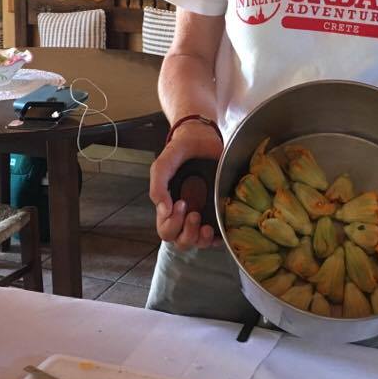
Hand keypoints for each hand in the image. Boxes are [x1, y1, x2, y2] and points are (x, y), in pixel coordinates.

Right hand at [148, 121, 222, 250]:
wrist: (201, 136)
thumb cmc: (180, 151)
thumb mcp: (163, 165)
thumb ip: (158, 185)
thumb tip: (163, 210)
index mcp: (169, 207)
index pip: (165, 230)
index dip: (171, 224)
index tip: (181, 205)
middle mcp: (185, 214)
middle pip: (181, 241)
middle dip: (186, 233)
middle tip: (193, 213)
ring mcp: (203, 213)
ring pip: (197, 242)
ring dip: (200, 239)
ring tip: (205, 226)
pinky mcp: (219, 209)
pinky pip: (218, 234)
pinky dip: (218, 238)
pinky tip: (219, 231)